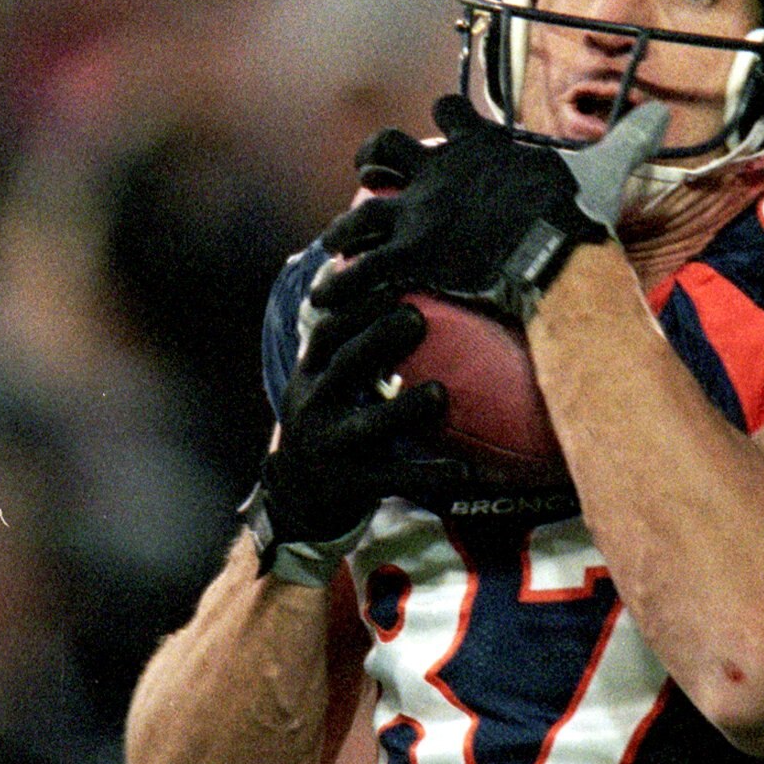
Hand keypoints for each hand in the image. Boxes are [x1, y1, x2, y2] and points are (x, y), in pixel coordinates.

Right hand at [243, 301, 457, 581]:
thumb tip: (357, 270)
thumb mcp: (320, 379)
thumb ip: (340, 341)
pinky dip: (428, 474)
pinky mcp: (352, 484)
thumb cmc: (326, 419)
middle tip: (416, 317)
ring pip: (366, 427)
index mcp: (309, 377)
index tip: (389, 283)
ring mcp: (330, 448)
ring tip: (438, 394)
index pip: (326, 335)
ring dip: (402, 410)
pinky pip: (394, 479)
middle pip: (344, 369)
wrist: (298, 494)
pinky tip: (464, 470)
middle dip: (377, 341)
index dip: (354, 308)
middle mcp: (313, 408)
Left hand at [317, 96, 670, 323]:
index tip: (443, 126)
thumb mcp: (605, 164)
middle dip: (375, 159)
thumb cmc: (577, 209)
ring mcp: (417, 212)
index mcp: (477, 146)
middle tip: (373, 175)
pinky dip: (340, 284)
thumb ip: (628, 138)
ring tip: (337, 244)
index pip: (448, 112)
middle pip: (385, 148)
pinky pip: (360, 269)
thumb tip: (662, 118)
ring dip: (346, 228)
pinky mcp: (407, 255)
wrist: (552, 249)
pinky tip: (329, 299)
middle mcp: (437, 172)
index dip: (443, 119)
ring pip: (360, 211)